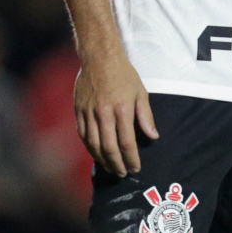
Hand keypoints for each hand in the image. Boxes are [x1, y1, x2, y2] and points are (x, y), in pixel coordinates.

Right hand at [75, 53, 157, 176]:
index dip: (131, 158)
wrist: (100, 58)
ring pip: (94, 145)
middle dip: (117, 164)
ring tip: (111, 168)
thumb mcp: (140, 92)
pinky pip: (83, 136)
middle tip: (123, 174)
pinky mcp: (78, 112)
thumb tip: (153, 136)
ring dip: (103, 160)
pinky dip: (90, 149)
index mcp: (122, 109)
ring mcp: (89, 114)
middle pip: (109, 148)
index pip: (126, 142)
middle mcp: (103, 114)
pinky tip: (97, 154)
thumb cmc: (124, 74)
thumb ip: (146, 116)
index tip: (136, 168)